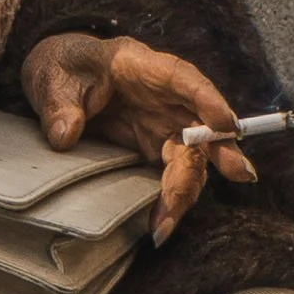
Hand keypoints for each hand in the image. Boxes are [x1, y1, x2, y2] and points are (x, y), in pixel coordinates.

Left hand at [20, 32, 256, 245]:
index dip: (208, 100)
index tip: (225, 123)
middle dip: (219, 151)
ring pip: (191, 157)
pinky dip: (170, 201)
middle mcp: (165, 99)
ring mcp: (164, 125)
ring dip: (186, 190)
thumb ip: (60, 106)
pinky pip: (173, 176)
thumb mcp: (52, 79)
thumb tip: (65, 136)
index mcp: (142, 67)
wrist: (59, 81)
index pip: (183, 79)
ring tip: (166, 225)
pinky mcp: (156, 149)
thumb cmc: (64, 69)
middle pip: (199, 125)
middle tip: (240, 175)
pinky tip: (159, 227)